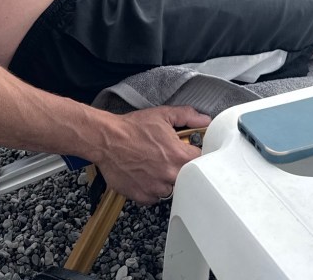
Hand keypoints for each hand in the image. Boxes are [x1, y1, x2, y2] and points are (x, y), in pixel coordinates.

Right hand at [95, 105, 209, 204]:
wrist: (107, 140)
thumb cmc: (133, 128)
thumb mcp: (162, 115)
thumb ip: (187, 116)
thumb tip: (205, 120)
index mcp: (178, 156)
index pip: (201, 162)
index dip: (194, 155)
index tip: (189, 152)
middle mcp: (169, 175)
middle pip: (186, 178)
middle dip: (180, 168)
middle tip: (169, 158)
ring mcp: (156, 188)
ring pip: (170, 189)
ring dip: (166, 180)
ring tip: (154, 166)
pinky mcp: (142, 196)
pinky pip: (154, 197)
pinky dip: (151, 189)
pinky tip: (145, 175)